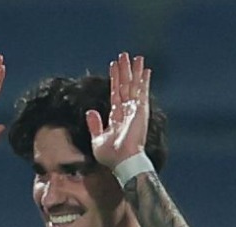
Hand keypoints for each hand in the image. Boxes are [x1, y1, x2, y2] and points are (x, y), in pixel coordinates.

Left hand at [86, 53, 150, 170]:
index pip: (115, 94)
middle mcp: (127, 112)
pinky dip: (144, 80)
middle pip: (125, 86)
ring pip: (133, 86)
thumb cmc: (111, 156)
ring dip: (134, 71)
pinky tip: (145, 69)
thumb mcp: (97, 139)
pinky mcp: (141, 110)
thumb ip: (94, 125)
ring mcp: (135, 110)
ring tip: (135, 57)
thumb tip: (90, 112)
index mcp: (117, 117)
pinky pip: (142, 92)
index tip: (114, 67)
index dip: (114, 80)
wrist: (122, 161)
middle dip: (124, 71)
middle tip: (124, 56)